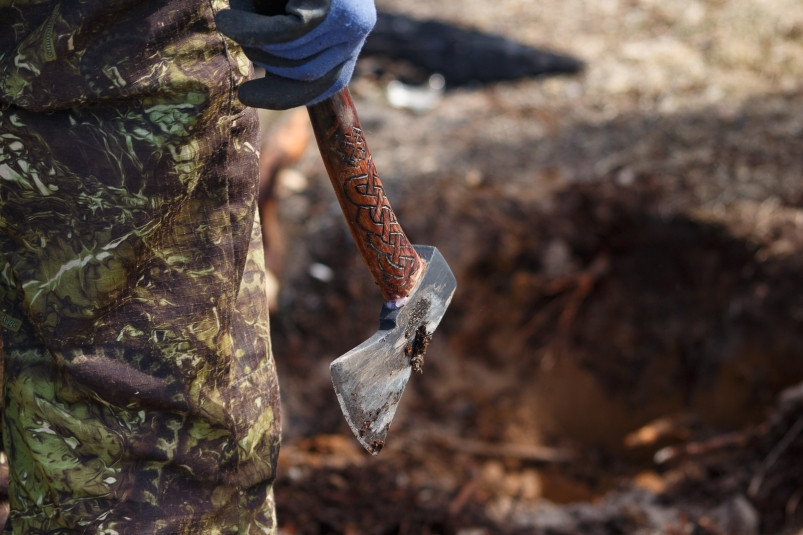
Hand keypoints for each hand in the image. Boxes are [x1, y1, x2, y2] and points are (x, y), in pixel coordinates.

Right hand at [215, 0, 375, 109]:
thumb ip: (285, 42)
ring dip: (253, 38)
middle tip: (235, 32)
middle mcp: (357, 27)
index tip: (247, 97)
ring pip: (292, 56)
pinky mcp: (331, 5)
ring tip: (237, 10)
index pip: (326, 85)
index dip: (285, 96)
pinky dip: (250, 30)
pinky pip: (285, 35)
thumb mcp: (283, 10)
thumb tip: (273, 78)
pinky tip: (227, 20)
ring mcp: (348, 16)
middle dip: (264, 62)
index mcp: (349, 33)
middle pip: (305, 76)